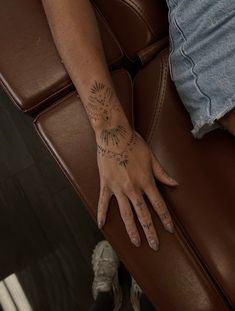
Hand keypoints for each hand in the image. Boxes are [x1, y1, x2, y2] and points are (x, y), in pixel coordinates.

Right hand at [96, 126, 178, 250]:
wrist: (114, 135)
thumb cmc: (134, 144)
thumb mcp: (152, 157)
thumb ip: (162, 173)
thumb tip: (175, 184)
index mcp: (146, 181)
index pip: (158, 205)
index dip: (165, 219)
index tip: (169, 230)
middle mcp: (133, 188)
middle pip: (143, 214)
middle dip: (150, 231)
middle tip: (154, 245)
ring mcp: (118, 188)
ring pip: (125, 213)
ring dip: (131, 229)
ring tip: (135, 242)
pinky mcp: (105, 184)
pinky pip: (103, 202)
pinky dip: (102, 214)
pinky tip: (101, 225)